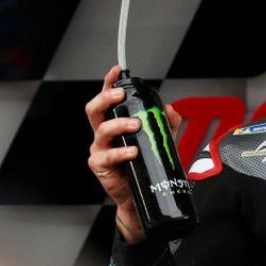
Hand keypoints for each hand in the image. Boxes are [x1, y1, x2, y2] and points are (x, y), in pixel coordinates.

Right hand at [85, 65, 182, 242]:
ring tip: (136, 125)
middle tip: (122, 95)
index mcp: (114, 123)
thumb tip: (170, 110)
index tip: (117, 70)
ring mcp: (100, 150)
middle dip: (106, 98)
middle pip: (95, 110)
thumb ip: (166, 124)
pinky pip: (106, 156)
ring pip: (101, 130)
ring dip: (119, 124)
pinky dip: (121, 152)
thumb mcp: (160, 141)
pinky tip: (133, 151)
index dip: (109, 83)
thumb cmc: (145, 165)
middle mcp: (103, 134)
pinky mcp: (100, 166)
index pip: (108, 99)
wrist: (141, 196)